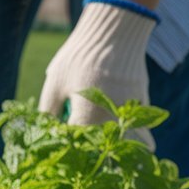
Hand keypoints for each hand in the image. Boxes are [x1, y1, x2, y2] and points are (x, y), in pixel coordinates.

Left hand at [38, 0, 156, 148]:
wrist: (114, 32)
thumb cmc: (79, 58)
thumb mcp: (55, 84)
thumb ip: (48, 112)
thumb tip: (44, 132)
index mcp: (87, 120)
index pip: (75, 148)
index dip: (65, 152)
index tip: (60, 150)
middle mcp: (113, 121)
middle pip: (106, 152)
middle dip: (95, 155)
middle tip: (84, 154)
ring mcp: (132, 113)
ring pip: (130, 143)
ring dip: (122, 149)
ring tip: (110, 150)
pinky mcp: (144, 103)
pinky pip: (141, 127)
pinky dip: (135, 133)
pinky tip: (124, 131)